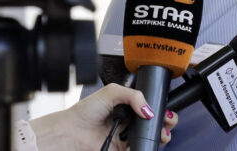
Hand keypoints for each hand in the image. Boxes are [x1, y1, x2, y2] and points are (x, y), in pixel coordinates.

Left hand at [30, 83, 178, 149]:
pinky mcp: (122, 150)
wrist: (70, 132)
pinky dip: (146, 146)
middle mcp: (128, 121)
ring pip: (150, 137)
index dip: (160, 108)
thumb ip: (134, 95)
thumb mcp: (111, 92)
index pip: (150, 106)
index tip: (166, 109)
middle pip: (154, 122)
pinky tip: (148, 141)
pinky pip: (139, 148)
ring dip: (160, 135)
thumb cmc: (84, 111)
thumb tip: (149, 110)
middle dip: (165, 122)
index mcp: (127, 105)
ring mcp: (126, 136)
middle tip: (167, 121)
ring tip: (161, 132)